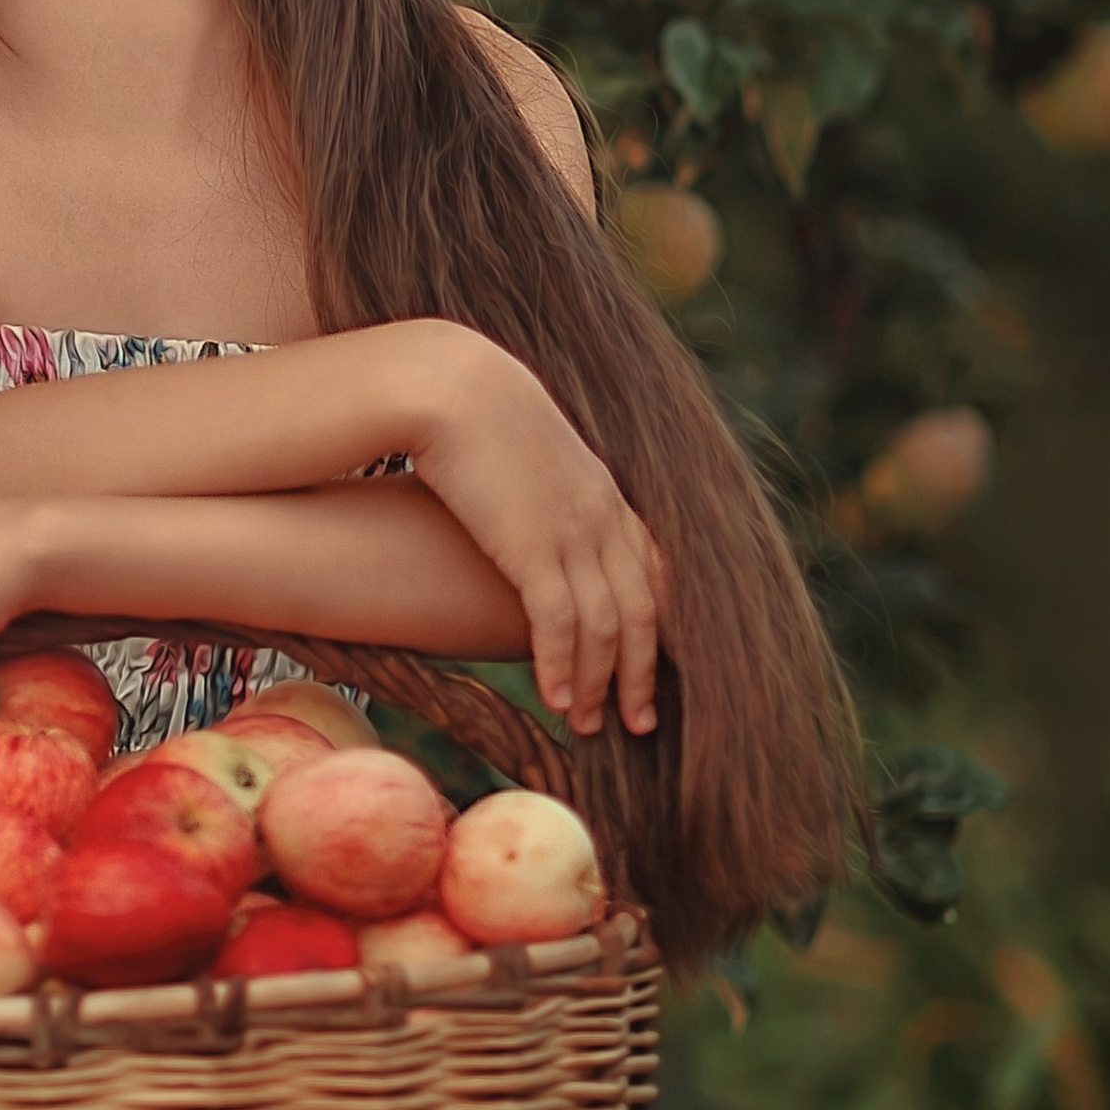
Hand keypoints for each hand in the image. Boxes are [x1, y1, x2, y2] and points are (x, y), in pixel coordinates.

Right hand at [403, 327, 665, 739]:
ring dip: (599, 683)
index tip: (652, 668)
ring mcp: (571, 534)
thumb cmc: (477, 416)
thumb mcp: (532, 454)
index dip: (658, 628)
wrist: (451, 385)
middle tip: (640, 723)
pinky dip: (561, 668)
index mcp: (606, 495)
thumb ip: (550, 490)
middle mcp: (602, 518)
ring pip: (605, 627)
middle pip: (642, 612)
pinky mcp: (531, 548)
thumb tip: (537, 520)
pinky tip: (555, 698)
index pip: (654, 575)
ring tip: (589, 724)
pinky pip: (559, 624)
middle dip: (642, 674)